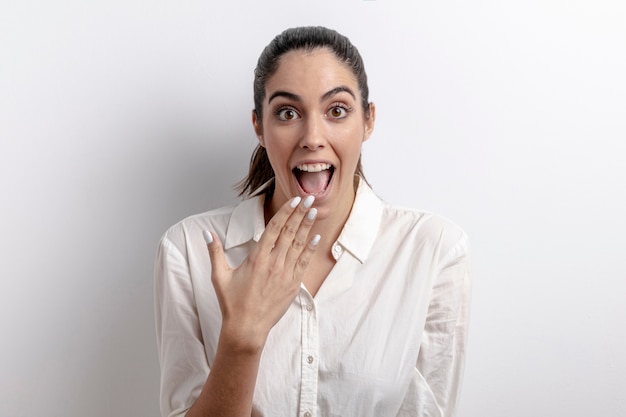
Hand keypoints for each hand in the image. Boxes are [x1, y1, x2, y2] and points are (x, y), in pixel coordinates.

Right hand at [203, 195, 318, 351]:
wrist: (247, 328)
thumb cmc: (232, 303)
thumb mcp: (219, 276)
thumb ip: (214, 252)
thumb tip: (206, 233)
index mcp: (256, 258)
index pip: (274, 228)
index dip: (285, 212)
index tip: (294, 200)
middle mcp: (273, 263)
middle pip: (289, 232)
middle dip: (300, 214)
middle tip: (309, 198)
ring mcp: (285, 274)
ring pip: (298, 245)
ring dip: (307, 227)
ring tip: (314, 212)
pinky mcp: (292, 285)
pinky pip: (304, 263)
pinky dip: (310, 250)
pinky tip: (316, 238)